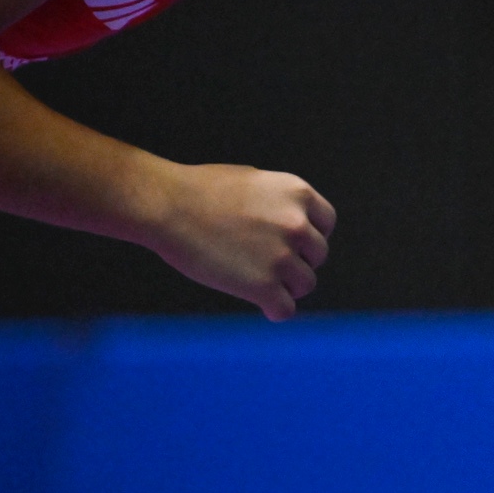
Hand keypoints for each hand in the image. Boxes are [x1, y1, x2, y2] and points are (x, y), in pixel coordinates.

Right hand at [141, 163, 334, 320]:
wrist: (167, 205)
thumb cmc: (201, 190)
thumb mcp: (255, 182)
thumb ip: (281, 203)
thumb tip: (298, 224)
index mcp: (298, 194)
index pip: (326, 224)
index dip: (308, 236)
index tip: (290, 244)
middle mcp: (297, 224)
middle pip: (317, 256)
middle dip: (297, 261)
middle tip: (266, 263)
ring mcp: (282, 256)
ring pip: (304, 284)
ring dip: (286, 286)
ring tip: (259, 282)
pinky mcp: (262, 285)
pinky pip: (285, 309)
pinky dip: (275, 310)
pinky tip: (263, 305)